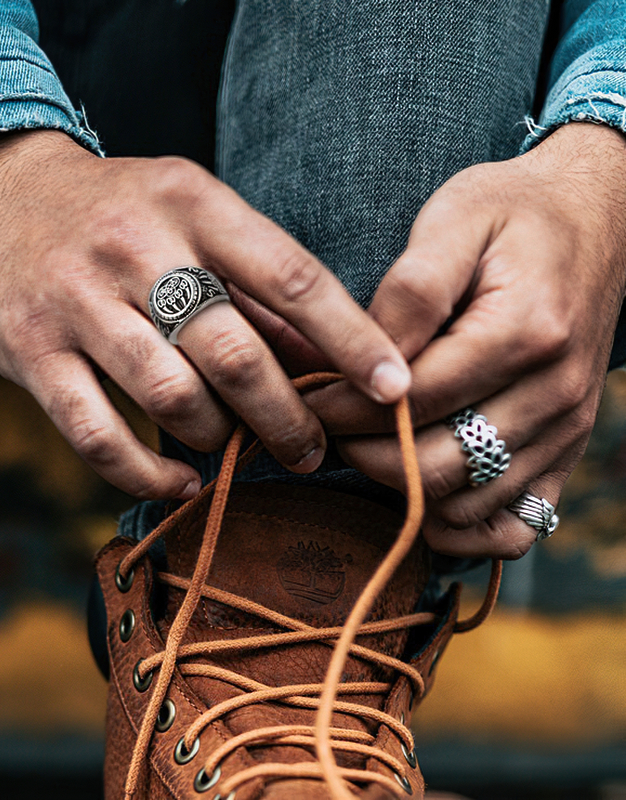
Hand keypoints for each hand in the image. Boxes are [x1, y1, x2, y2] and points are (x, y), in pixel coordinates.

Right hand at [0, 131, 409, 499]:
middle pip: (234, 351)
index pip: (291, 277)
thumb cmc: (115, 213)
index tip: (395, 389)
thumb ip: (253, 289)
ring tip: (235, 450)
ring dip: (218, 438)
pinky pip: (96, 432)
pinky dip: (146, 471)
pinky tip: (181, 481)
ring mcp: (78, 301)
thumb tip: (327, 360)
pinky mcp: (31, 352)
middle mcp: (135, 248)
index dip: (351, 339)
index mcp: (192, 204)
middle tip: (311, 448)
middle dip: (287, 415)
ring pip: (170, 394)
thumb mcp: (189, 219)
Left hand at [305, 123, 625, 558]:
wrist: (597, 219)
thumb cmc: (514, 213)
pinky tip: (424, 491)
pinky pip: (514, 528)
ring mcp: (566, 430)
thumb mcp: (454, 220)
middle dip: (364, 455)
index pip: (413, 400)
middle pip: (438, 466)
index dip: (345, 409)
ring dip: (404, 490)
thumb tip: (368, 363)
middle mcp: (554, 393)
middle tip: (329, 428)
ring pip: (467, 504)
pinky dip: (462, 525)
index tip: (308, 398)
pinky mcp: (567, 450)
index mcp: (524, 332)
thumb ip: (410, 293)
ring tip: (369, 447)